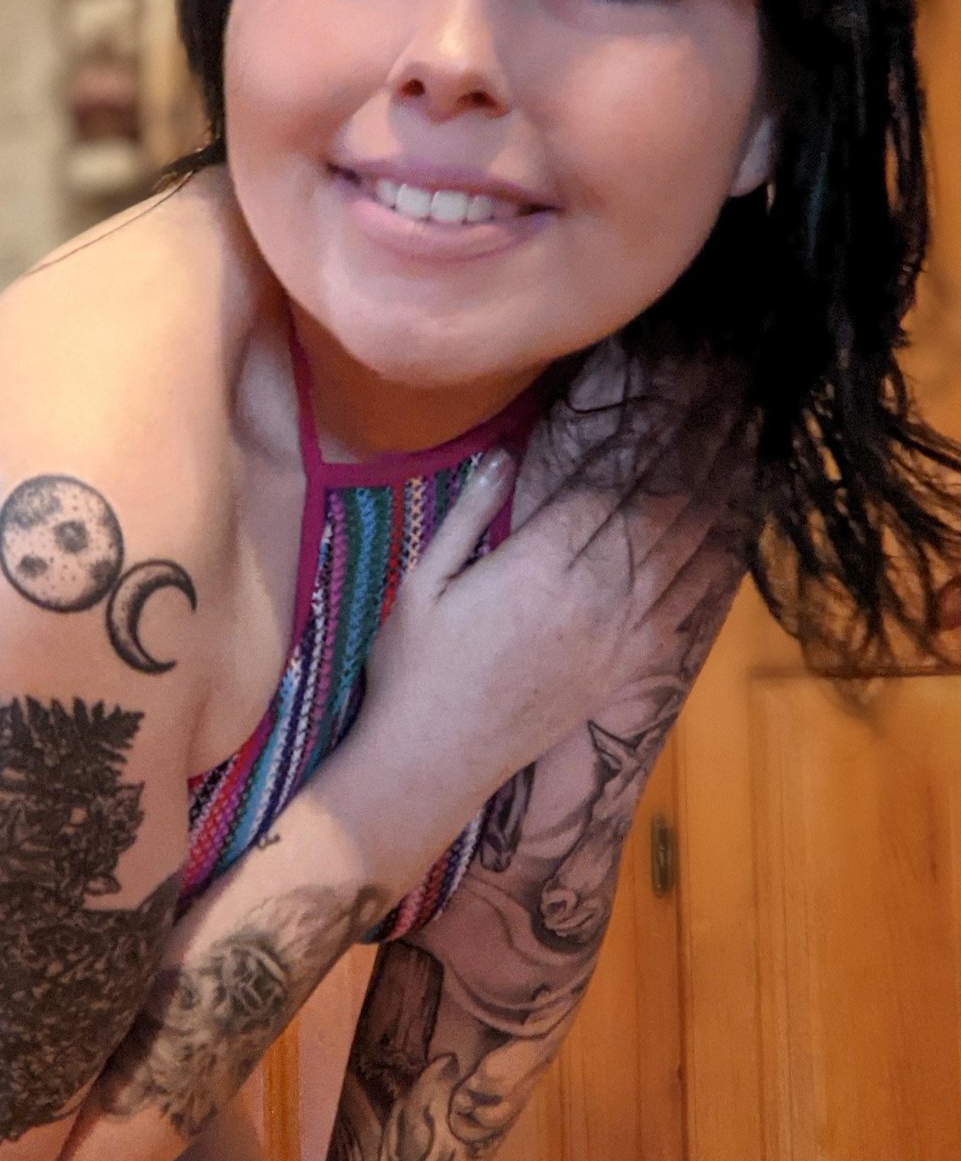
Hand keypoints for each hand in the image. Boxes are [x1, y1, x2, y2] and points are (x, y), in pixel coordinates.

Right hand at [339, 343, 748, 893]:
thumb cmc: (413, 671)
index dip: (648, 441)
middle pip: (656, 516)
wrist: (431, 764)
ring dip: (715, 504)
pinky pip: (682, 615)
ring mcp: (613, 642)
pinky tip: (733, 540)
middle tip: (732, 407)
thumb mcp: (421, 584)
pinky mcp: (622, 675)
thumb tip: (504, 456)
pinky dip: (711, 574)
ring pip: (680, 560)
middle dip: (695, 459)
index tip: (679, 396)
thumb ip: (468, 517)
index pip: (607, 489)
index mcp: (537, 569)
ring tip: (746, 453)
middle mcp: (589, 602)